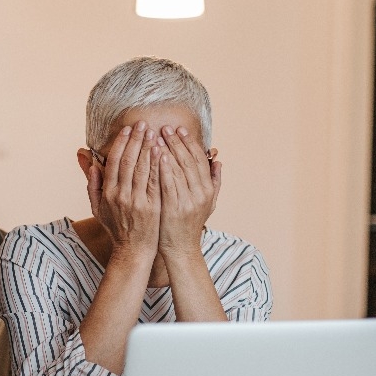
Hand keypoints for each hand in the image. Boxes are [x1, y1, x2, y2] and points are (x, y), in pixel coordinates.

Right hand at [88, 121, 161, 260]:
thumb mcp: (98, 209)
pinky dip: (159, 165)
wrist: (133, 250)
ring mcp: (137, 201)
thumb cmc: (116, 228)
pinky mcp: (153, 207)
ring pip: (143, 169)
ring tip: (155, 132)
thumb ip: (93, 186)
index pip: (113, 162)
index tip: (128, 129)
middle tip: (143, 124)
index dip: (121, 143)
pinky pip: (156, 181)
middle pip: (128, 161)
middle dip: (136, 140)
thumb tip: (91, 164)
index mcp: (108, 193)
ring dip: (148, 148)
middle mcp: (121, 196)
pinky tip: (163, 152)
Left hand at [155, 125, 219, 256]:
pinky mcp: (174, 208)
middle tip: (165, 127)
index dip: (190, 143)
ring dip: (168, 150)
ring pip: (178, 169)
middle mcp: (200, 193)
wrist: (181, 249)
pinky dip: (164, 168)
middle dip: (177, 142)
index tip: (180, 129)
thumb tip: (218, 161)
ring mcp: (188, 201)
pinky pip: (169, 183)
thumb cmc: (189, 224)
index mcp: (208, 190)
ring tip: (158, 136)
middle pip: (188, 161)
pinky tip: (157, 155)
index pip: (199, 160)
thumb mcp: (207, 203)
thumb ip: (214, 182)